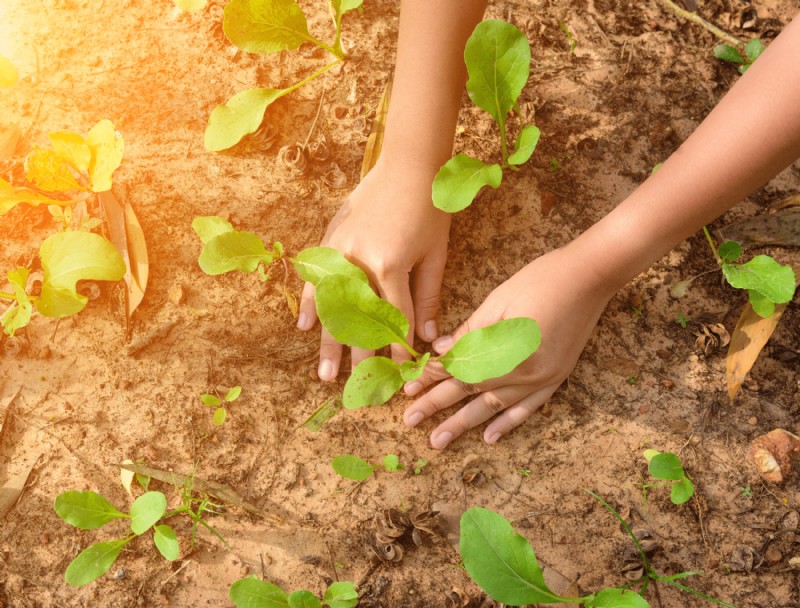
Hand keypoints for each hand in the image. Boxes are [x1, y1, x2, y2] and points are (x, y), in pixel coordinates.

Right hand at [297, 157, 451, 380]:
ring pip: (332, 307)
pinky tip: (306, 327)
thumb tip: (427, 337)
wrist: (409, 164)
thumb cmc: (430, 208)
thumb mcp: (435, 254)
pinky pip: (316, 278)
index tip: (401, 373)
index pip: (394, 319)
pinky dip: (311, 303)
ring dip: (328, 343)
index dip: (398, 349)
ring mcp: (339, 250)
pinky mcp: (330, 239)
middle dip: (358, 358)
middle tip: (355, 390)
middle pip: (358, 321)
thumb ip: (428, 297)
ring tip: (326, 374)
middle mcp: (359, 262)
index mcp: (390, 266)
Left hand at [402, 245, 614, 448]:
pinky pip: (528, 408)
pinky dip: (508, 424)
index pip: (459, 369)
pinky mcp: (556, 377)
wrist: (591, 276)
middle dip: (437, 406)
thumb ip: (470, 332)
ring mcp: (542, 378)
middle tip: (410, 422)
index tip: (408, 388)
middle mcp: (523, 372)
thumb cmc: (541, 280)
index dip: (432, 377)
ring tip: (438, 441)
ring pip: (495, 407)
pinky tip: (489, 438)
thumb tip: (441, 352)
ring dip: (464, 424)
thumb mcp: (498, 301)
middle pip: (471, 392)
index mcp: (505, 350)